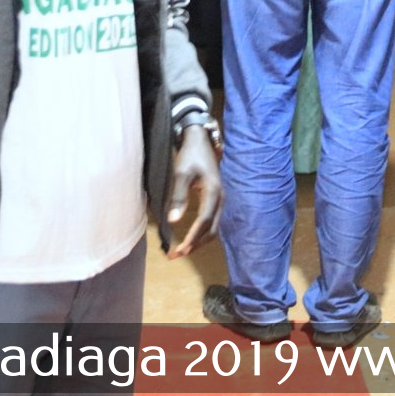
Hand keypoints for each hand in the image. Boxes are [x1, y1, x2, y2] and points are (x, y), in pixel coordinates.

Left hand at [165, 126, 222, 259]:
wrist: (200, 140)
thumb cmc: (190, 155)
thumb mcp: (181, 173)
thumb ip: (178, 197)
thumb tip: (174, 221)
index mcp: (214, 192)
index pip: (205, 220)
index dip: (193, 237)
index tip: (181, 250)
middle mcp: (221, 198)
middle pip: (212, 229)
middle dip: (196, 244)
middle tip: (177, 255)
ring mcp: (220, 199)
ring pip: (213, 227)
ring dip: (198, 241)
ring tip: (181, 251)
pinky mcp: (216, 200)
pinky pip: (211, 221)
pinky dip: (201, 233)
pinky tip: (189, 238)